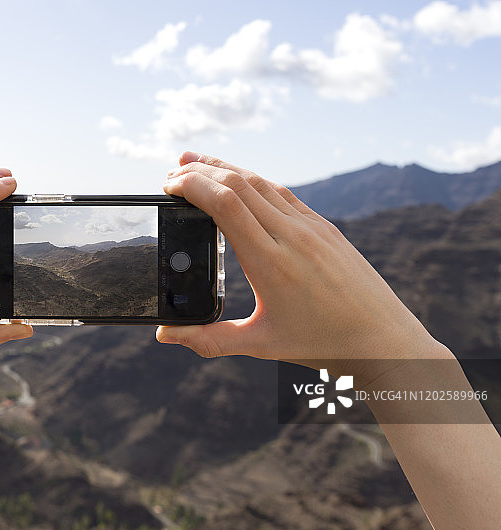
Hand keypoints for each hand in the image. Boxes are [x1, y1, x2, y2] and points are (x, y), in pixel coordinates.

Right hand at [156, 152, 448, 382]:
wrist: (385, 339)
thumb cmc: (322, 344)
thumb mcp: (259, 344)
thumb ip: (208, 339)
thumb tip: (165, 335)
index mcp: (271, 261)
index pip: (225, 203)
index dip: (192, 185)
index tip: (168, 184)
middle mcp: (291, 235)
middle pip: (238, 183)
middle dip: (200, 171)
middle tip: (171, 172)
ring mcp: (311, 226)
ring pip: (261, 181)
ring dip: (225, 168)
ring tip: (196, 165)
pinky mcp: (324, 227)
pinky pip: (282, 192)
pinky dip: (252, 180)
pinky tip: (238, 182)